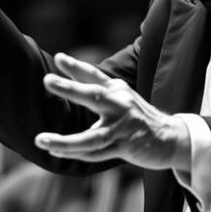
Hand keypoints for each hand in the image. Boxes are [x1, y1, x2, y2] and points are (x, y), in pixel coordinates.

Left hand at [34, 53, 190, 171]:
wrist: (171, 137)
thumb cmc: (138, 116)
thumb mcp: (122, 97)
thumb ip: (98, 89)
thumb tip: (67, 78)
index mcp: (118, 90)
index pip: (95, 75)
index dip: (77, 66)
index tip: (60, 58)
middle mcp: (121, 105)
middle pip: (94, 96)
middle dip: (70, 88)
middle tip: (47, 80)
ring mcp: (124, 127)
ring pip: (90, 137)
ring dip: (64, 141)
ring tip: (40, 139)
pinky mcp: (126, 146)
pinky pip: (96, 153)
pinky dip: (76, 153)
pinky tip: (56, 151)